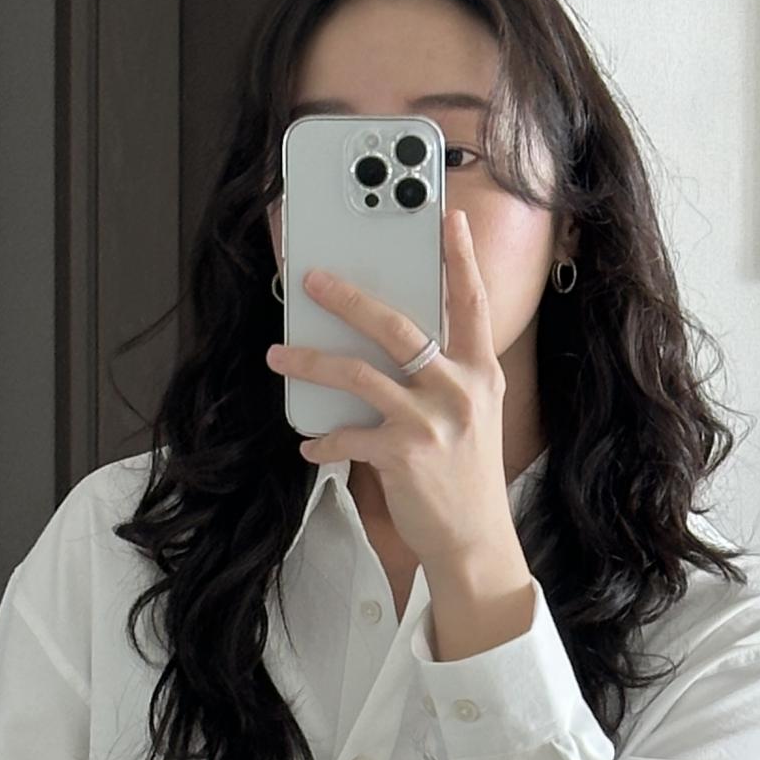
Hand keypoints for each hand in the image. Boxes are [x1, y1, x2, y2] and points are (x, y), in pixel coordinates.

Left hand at [265, 208, 515, 575]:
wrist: (475, 539)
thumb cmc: (466, 475)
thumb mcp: (472, 415)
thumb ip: (445, 375)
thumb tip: (395, 347)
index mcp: (479, 372)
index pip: (471, 303)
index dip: (460, 259)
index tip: (447, 220)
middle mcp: (458, 388)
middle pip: (397, 326)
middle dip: (349, 298)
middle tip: (313, 279)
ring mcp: (430, 421)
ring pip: (358, 373)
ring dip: (311, 362)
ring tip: (280, 356)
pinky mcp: (403, 454)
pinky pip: (347, 435)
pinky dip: (323, 440)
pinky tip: (310, 445)